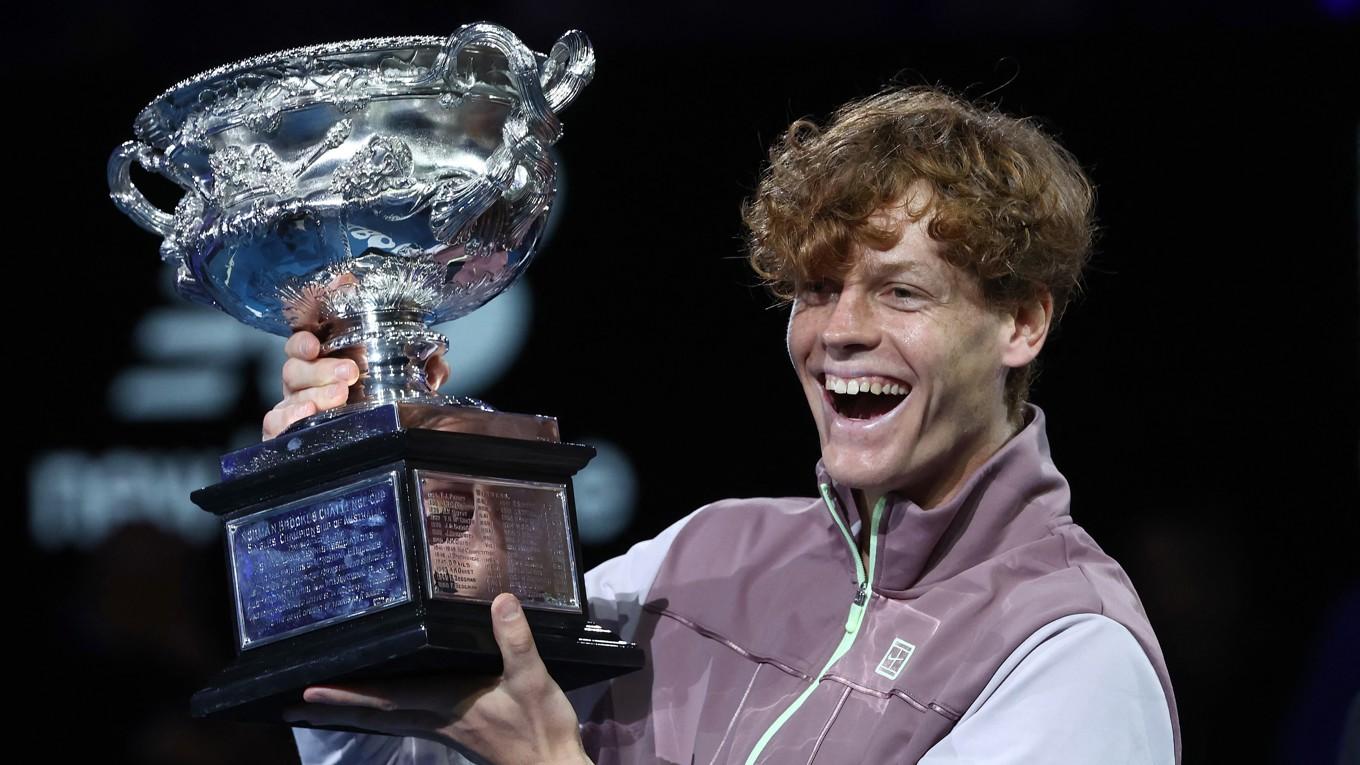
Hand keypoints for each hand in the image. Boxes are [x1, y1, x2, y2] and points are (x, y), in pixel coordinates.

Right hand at [262, 331, 450, 439]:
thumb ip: (424, 369)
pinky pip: (275, 421)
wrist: (378, 445)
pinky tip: (307, 413)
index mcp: (327, 359)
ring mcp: (295, 404)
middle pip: (297, 364)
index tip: (315, 340)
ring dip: (315, 391)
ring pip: (290, 391)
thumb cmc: (381, 402)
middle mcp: (306, 379)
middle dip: (322, 367)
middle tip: (350, 373)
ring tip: (339, 395)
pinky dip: (288, 416)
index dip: (305, 334)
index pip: (307, 338)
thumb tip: (438, 368)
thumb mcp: (406, 381)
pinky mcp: (287, 430)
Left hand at [284, 594, 589, 764]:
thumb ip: (515, 641)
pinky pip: (407, 717)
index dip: (349, 694)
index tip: (311, 690)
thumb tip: (500, 600)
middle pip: (378, 712)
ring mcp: (444, 727)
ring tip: (326, 702)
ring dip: (358, 710)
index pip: (387, 699)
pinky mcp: (456, 729)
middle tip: (298, 699)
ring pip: (390, 717)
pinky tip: (385, 705)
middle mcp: (436, 718)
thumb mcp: (532, 680)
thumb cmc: (539, 727)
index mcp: (446, 704)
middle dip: (339, 705)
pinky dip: (386, 710)